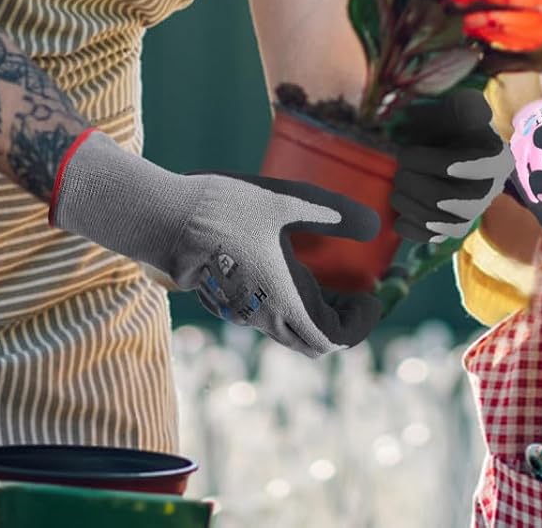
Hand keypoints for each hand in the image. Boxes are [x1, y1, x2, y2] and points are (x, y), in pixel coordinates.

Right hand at [51, 132, 381, 355]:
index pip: (332, 340)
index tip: (372, 297)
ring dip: (314, 313)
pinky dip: (289, 304)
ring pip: (287, 330)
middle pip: (311, 340)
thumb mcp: (287, 201)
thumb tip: (377, 224)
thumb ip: (333, 213)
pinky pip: (266, 316)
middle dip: (340, 323)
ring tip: (330, 276)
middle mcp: (263, 317)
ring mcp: (241, 312)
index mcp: (284, 302)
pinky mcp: (224, 300)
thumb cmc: (227, 209)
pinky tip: (292, 267)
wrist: (165, 219)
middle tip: (356, 290)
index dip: (359, 326)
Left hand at [390, 88, 513, 242]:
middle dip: (417, 184)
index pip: (474, 167)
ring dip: (411, 206)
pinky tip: (399, 220)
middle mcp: (490, 191)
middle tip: (399, 167)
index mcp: (498, 160)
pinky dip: (414, 231)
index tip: (408, 154)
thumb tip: (469, 111)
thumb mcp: (463, 107)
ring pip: (444, 223)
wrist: (455, 147)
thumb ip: (467, 106)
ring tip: (397, 190)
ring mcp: (474, 213)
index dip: (438, 163)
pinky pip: (436, 239)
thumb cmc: (456, 124)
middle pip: (453, 199)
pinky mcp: (455, 228)